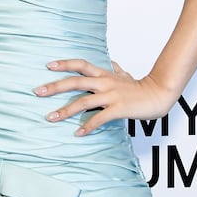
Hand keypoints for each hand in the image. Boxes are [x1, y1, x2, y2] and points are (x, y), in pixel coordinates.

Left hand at [35, 59, 177, 135]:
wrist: (158, 94)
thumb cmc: (140, 86)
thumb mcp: (126, 75)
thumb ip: (116, 69)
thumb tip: (113, 63)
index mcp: (104, 74)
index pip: (80, 64)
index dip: (64, 63)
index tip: (48, 65)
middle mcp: (104, 83)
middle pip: (75, 82)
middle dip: (55, 87)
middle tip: (38, 92)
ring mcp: (111, 96)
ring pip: (83, 102)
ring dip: (65, 110)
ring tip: (50, 118)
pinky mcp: (118, 109)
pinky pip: (99, 118)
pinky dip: (88, 126)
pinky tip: (78, 133)